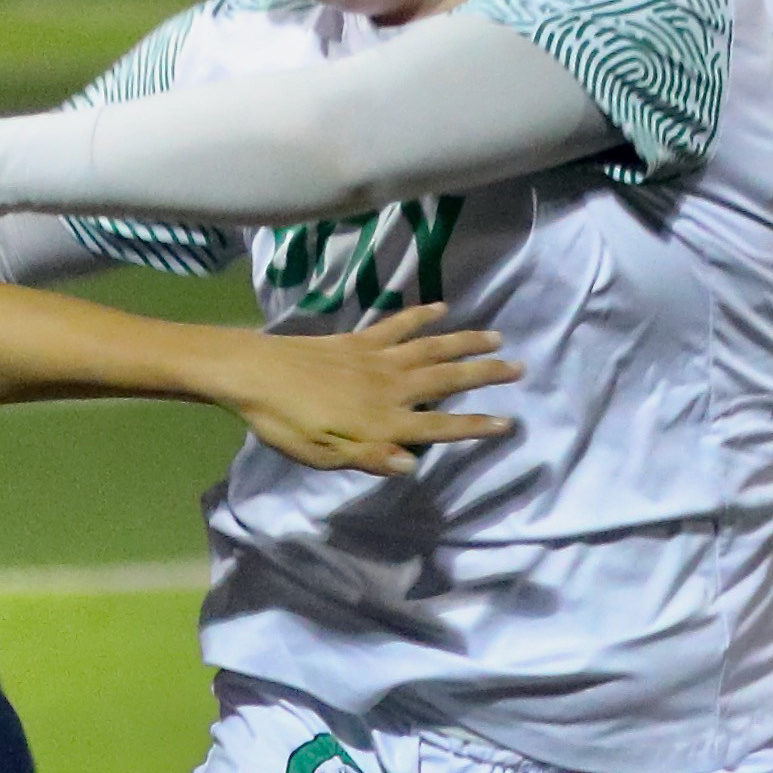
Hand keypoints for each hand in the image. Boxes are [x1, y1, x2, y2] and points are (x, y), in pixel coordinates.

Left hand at [209, 306, 517, 473]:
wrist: (254, 374)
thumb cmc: (285, 424)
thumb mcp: (323, 456)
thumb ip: (369, 458)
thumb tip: (411, 464)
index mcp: (382, 422)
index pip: (438, 427)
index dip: (474, 426)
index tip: (508, 422)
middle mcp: (389, 388)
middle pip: (446, 380)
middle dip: (485, 375)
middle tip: (519, 368)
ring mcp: (376, 360)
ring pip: (431, 348)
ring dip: (465, 343)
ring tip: (495, 338)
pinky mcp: (358, 341)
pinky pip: (397, 326)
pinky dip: (421, 315)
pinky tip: (441, 308)